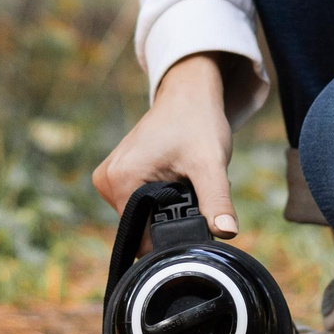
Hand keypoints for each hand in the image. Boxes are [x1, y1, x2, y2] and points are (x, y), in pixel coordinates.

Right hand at [92, 53, 238, 235]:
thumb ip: (216, 200)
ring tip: (186, 180)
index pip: (142, 238)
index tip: (195, 215)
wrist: (189, 94)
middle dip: (173, 219)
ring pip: (143, 217)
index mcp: (120, 180)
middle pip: (143, 228)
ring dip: (169, 209)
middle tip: (194, 189)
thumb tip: (227, 232)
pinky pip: (140, 203)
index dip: (173, 236)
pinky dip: (162, 198)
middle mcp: (106, 181)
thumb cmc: (197, 122)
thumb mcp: (210, 163)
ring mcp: (108, 178)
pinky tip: (176, 177)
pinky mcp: (116, 176)